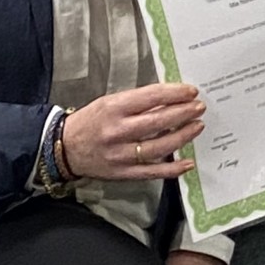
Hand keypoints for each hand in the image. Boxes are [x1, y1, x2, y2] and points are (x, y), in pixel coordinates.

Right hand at [62, 84, 204, 181]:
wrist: (64, 148)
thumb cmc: (91, 121)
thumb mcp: (111, 102)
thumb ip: (138, 102)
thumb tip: (170, 99)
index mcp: (114, 109)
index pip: (151, 97)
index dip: (174, 93)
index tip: (191, 91)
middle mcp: (117, 132)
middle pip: (157, 122)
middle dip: (183, 113)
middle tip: (200, 107)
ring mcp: (120, 155)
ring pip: (158, 147)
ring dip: (182, 136)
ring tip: (197, 126)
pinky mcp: (122, 173)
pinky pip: (151, 172)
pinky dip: (172, 169)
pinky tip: (188, 162)